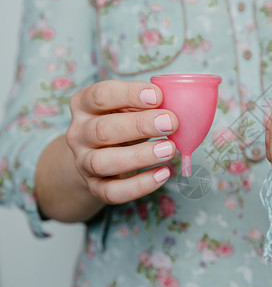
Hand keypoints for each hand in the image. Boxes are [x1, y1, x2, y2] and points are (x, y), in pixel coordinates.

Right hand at [66, 80, 178, 204]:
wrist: (100, 156)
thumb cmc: (122, 123)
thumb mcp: (129, 107)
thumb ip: (146, 104)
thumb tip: (178, 105)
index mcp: (84, 105)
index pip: (100, 95)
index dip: (129, 94)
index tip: (157, 96)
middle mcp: (78, 133)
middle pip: (102, 130)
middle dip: (139, 125)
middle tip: (171, 122)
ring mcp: (83, 162)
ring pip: (103, 162)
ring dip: (139, 156)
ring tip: (169, 149)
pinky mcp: (95, 187)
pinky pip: (113, 192)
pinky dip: (140, 185)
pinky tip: (163, 174)